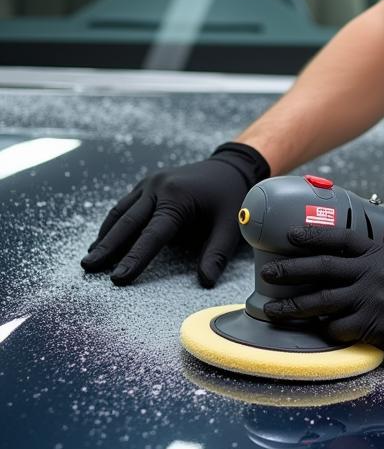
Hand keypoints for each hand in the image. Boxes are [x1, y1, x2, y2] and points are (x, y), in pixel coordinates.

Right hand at [81, 142, 268, 287]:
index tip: (118, 278)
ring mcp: (150, 183)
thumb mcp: (230, 225)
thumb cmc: (231, 197)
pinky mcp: (148, 183)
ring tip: (90, 257)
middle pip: (127, 222)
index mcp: (177, 197)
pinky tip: (105, 238)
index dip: (135, 258)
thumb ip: (217, 253)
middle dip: (107, 247)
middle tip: (88, 268)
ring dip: (105, 235)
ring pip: (121, 212)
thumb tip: (206, 281)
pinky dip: (114, 223)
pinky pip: (126, 205)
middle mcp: (158, 187)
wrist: (232, 167)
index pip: (152, 234)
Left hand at [261, 226, 383, 364]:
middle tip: (268, 273)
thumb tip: (349, 264)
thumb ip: (375, 261)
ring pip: (321, 301)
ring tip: (273, 310)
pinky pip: (338, 328)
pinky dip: (327, 330)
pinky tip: (322, 331)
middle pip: (321, 267)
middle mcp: (371, 272)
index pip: (340, 238)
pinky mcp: (372, 324)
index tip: (290, 236)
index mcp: (378, 253)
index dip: (312, 235)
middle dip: (290, 270)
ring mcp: (370, 298)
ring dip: (293, 306)